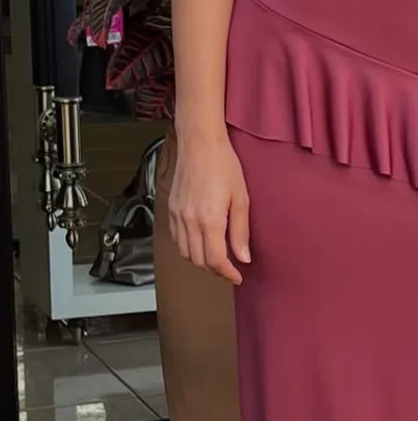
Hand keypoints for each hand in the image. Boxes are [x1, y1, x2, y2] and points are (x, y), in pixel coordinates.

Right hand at [168, 133, 250, 285]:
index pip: (216, 260)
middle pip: (199, 261)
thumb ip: (240, 231)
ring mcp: (177, 216)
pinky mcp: (171, 210)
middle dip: (216, 270)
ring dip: (201, 261)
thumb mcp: (241, 198)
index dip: (227, 273)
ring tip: (217, 257)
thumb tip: (243, 257)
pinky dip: (188, 248)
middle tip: (231, 268)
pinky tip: (200, 243)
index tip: (237, 276)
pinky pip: (177, 240)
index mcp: (209, 220)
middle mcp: (189, 221)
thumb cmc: (223, 164)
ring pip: (186, 253)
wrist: (199, 144)